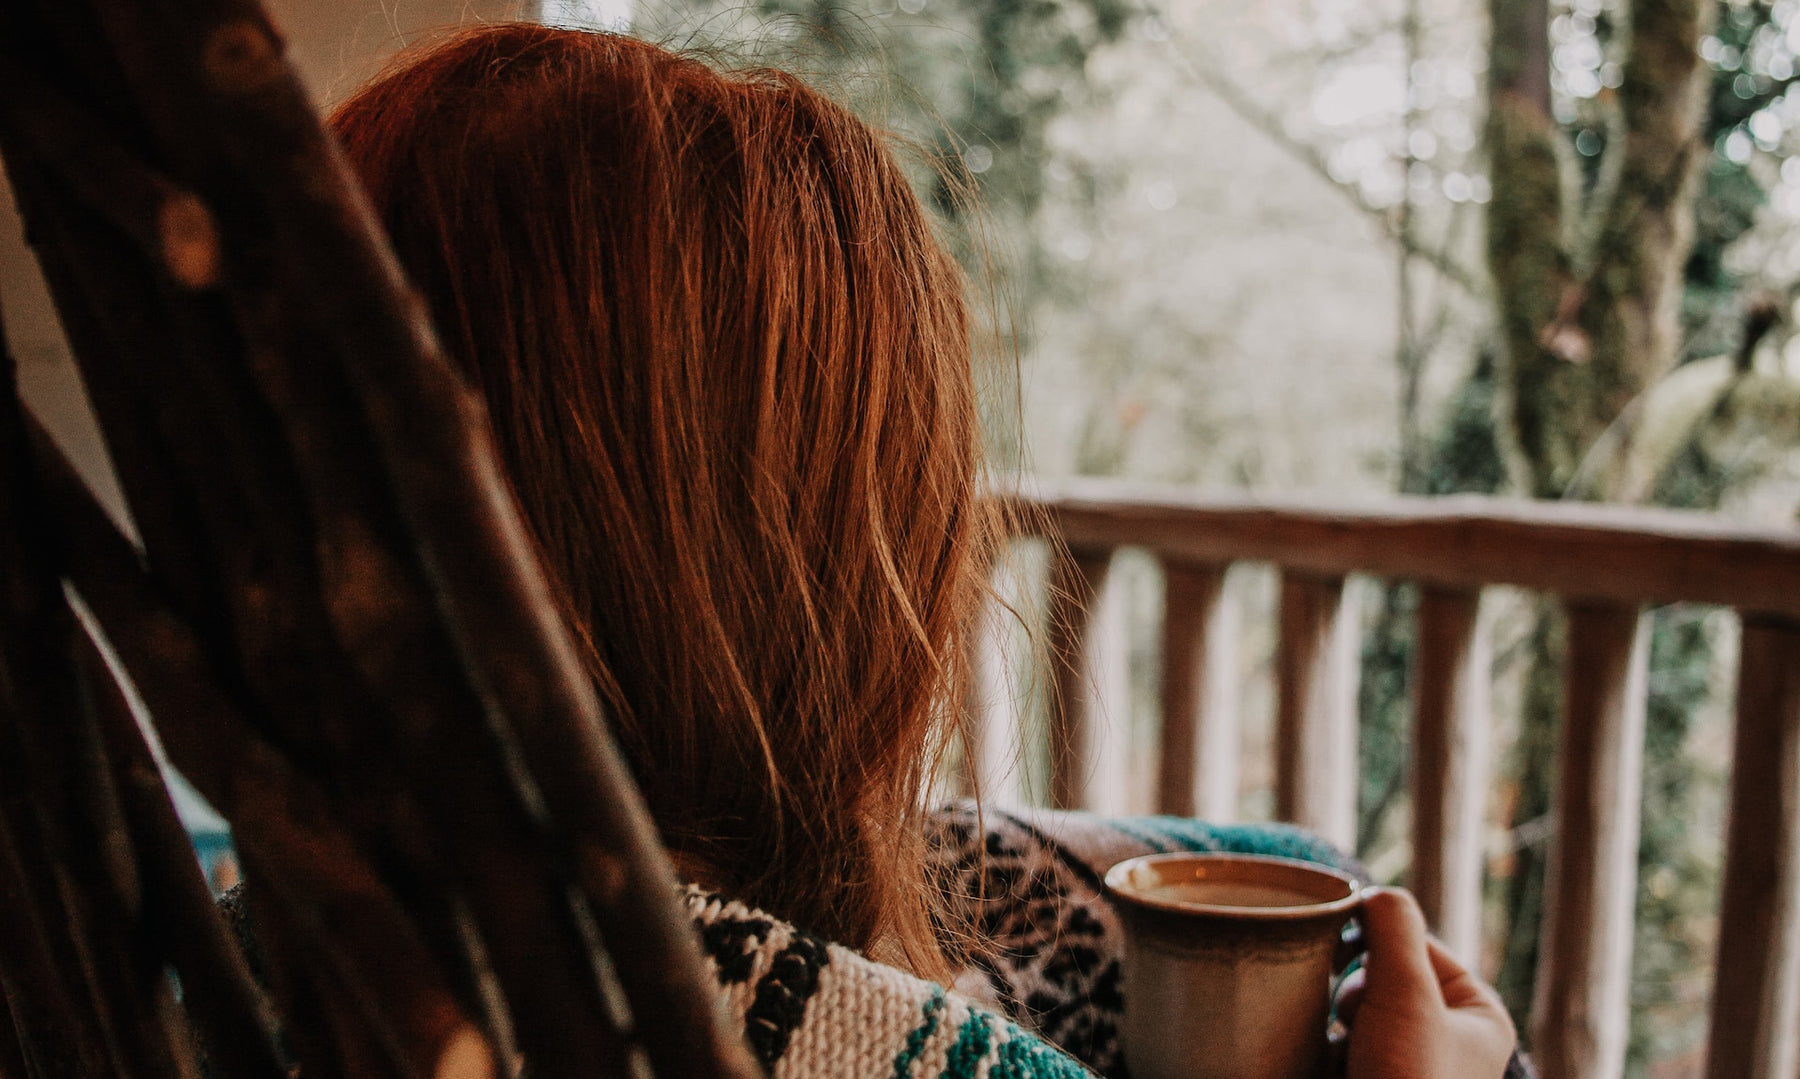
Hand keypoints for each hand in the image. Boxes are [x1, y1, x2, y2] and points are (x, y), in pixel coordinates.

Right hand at [1335, 887, 1514, 1078]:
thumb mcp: (1408, 993)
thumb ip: (1395, 930)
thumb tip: (1376, 893)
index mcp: (1480, 1015)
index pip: (1419, 946)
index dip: (1378, 945)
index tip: (1341, 954)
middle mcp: (1452, 1039)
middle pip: (1386, 978)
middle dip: (1358, 994)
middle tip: (1357, 1022)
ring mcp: (1413, 1064)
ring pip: (1362, 1012)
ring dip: (1343, 1022)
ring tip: (1347, 1050)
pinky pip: (1346, 1045)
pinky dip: (1331, 1047)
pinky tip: (1332, 1061)